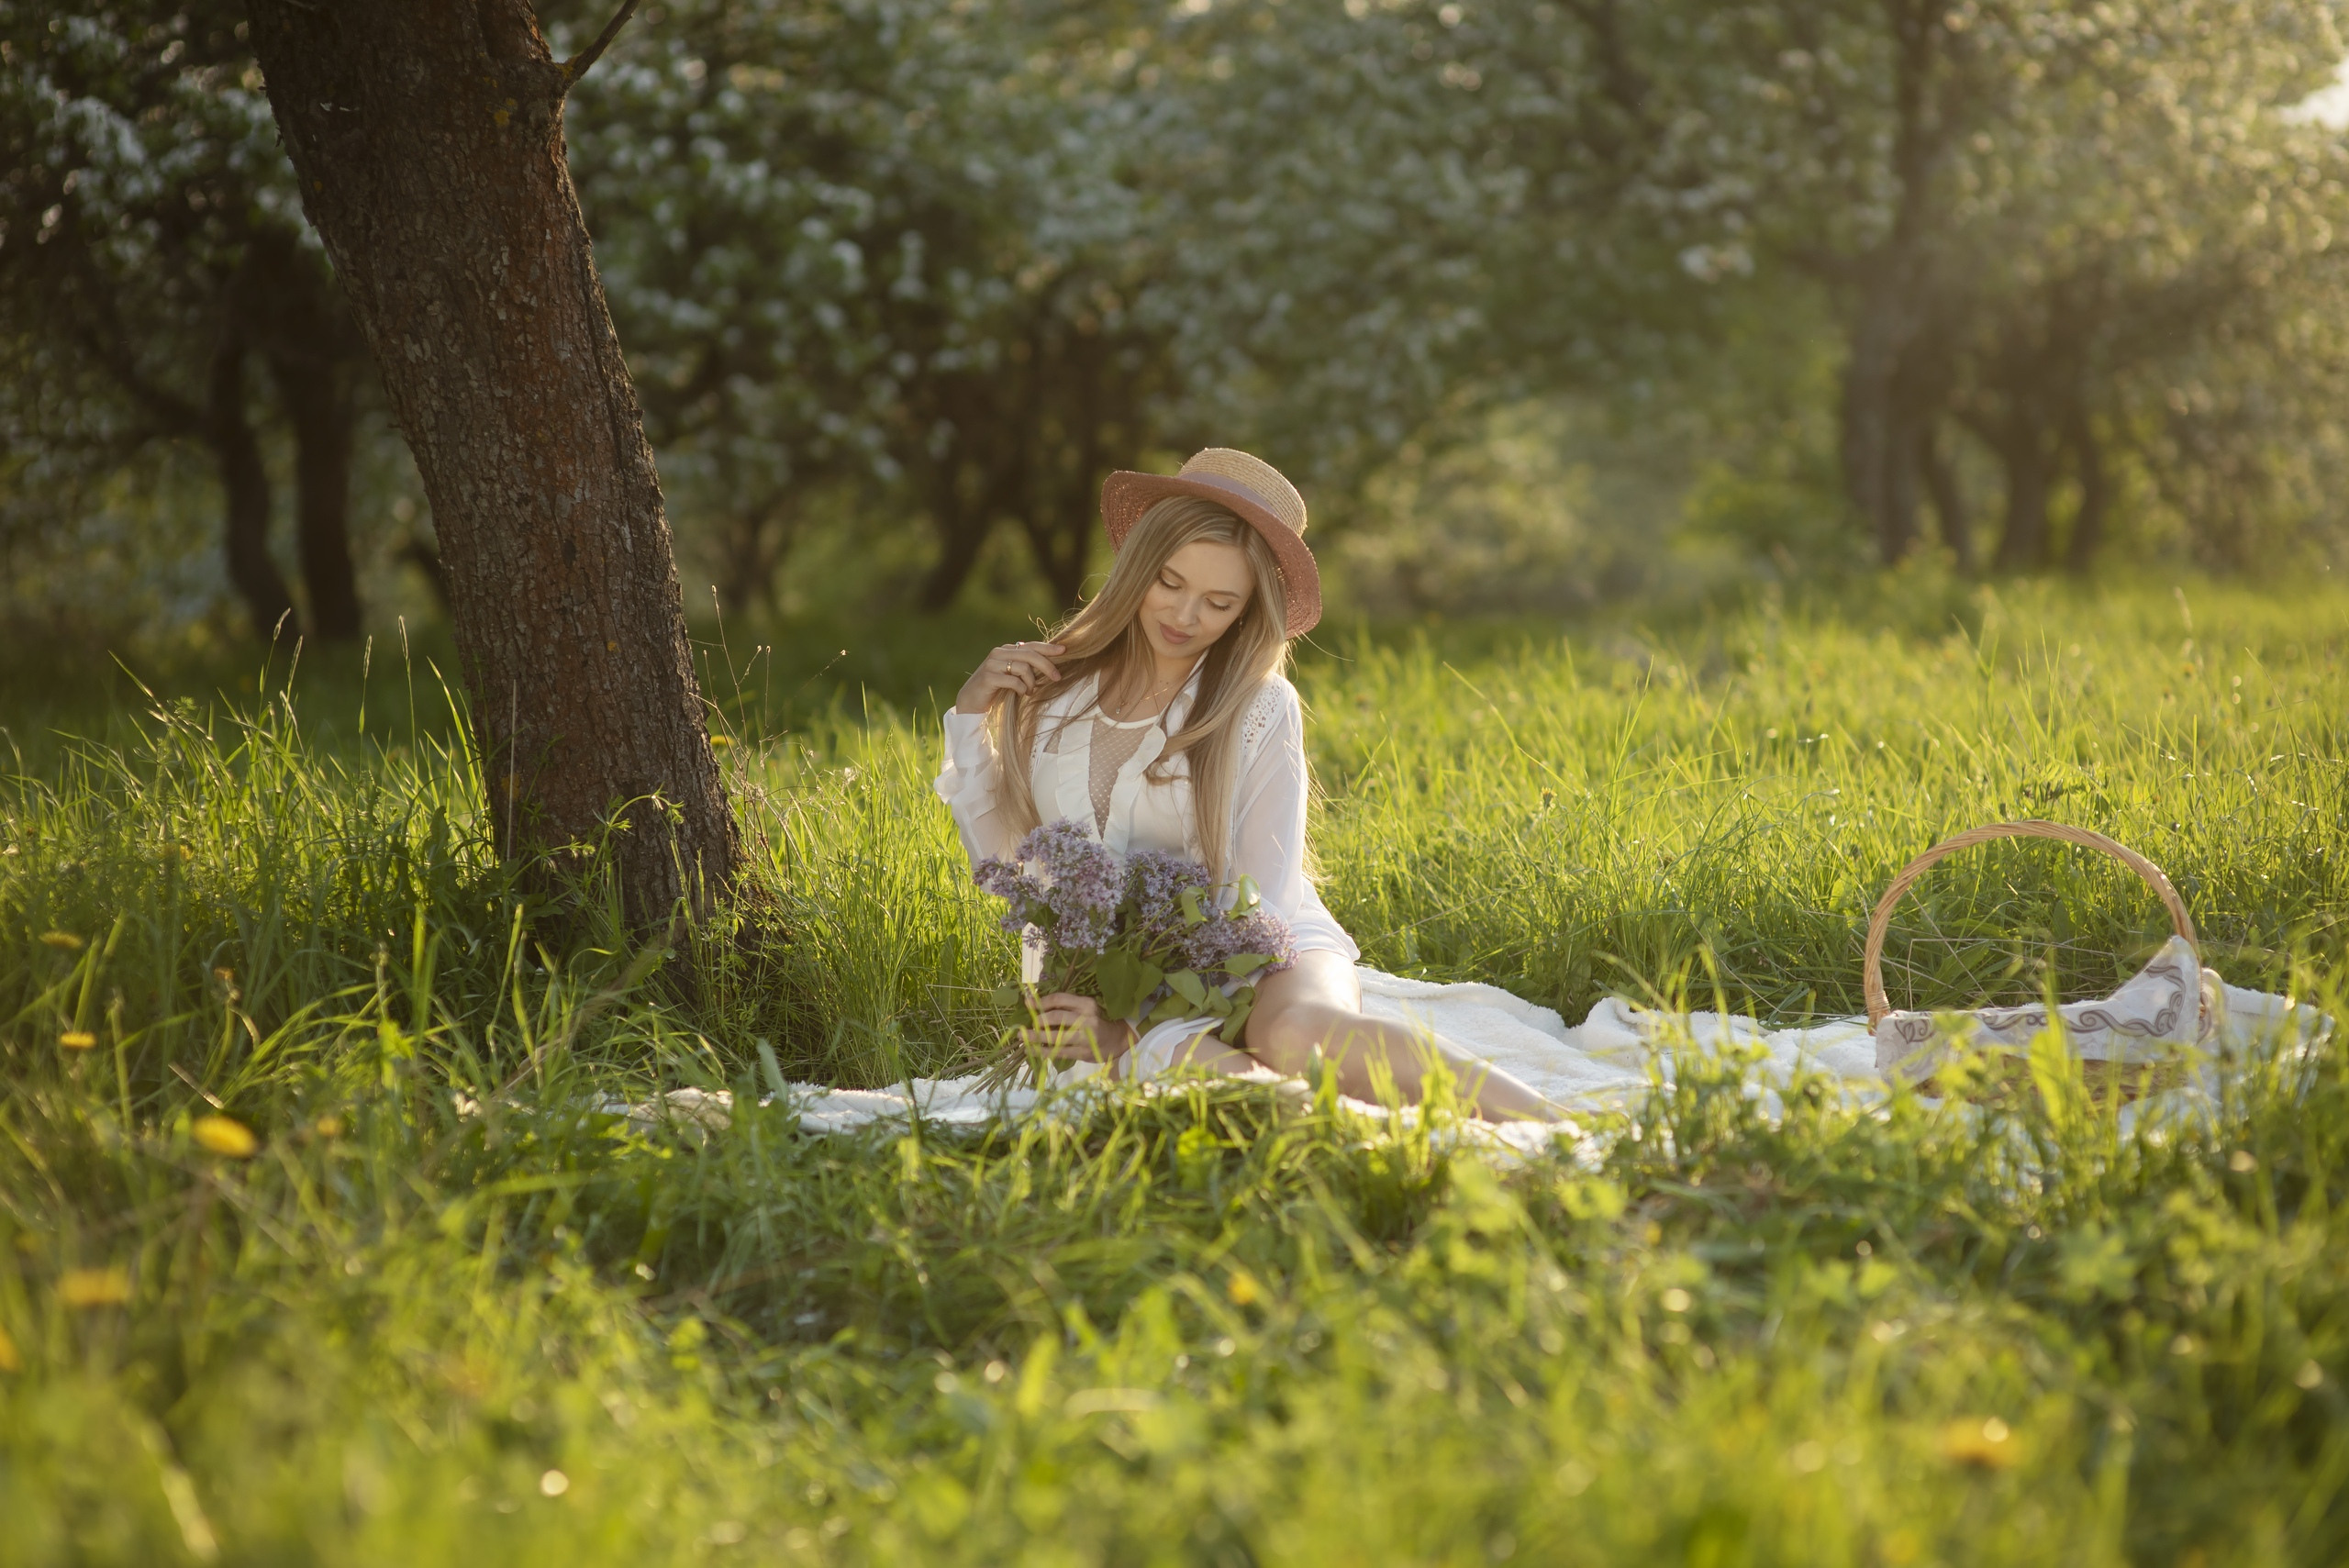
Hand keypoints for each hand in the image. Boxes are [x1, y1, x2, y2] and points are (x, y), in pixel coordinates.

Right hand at [955, 641, 1063, 714]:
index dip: (1048, 648)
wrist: (970, 702)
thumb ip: (1025, 667)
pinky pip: (1013, 681)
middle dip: (1047, 666)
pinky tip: (1021, 694)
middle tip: (1057, 678)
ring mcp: (992, 664)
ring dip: (1031, 682)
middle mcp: (998, 653)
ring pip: (1023, 667)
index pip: (1031, 645)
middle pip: (1030, 654)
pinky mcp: (988, 677)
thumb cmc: (996, 689)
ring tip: (1030, 692)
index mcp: (1005, 650)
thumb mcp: (1012, 675)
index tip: (1064, 650)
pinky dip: (1021, 688)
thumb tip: (1050, 664)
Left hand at [1019, 992, 1133, 1064]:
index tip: (1027, 1003)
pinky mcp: (1084, 1052)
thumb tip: (1036, 1005)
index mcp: (1086, 1004)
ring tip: (1023, 1039)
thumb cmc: (1094, 1021)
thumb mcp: (1084, 1009)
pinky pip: (1060, 1052)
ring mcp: (1086, 1036)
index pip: (1060, 999)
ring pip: (1057, 1036)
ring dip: (1037, 1038)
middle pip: (1057, 1016)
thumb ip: (1065, 1007)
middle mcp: (1087, 1018)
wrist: (1116, 1039)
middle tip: (1024, 1026)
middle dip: (1038, 1020)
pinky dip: (1045, 1052)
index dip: (1042, 1001)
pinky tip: (1034, 1051)